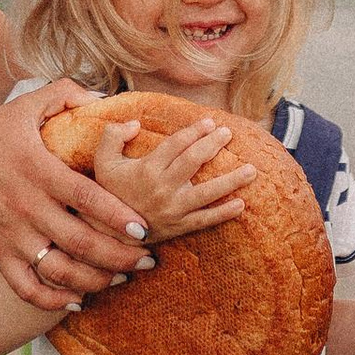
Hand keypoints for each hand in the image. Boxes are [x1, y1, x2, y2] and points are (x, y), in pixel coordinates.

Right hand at [0, 81, 153, 314]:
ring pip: (59, 270)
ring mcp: (11, 236)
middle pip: (80, 242)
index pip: (85, 197)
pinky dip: (52, 300)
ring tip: (121, 279)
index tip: (144, 228)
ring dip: (93, 281)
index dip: (117, 215)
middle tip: (148, 261)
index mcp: (37, 170)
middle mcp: (26, 207)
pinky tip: (76, 301)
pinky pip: (26, 287)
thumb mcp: (22, 107)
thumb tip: (103, 97)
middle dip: (119, 257)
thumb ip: (63, 95)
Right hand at [89, 115, 256, 243]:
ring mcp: (173, 210)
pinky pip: (205, 220)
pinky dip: (224, 214)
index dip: (194, 131)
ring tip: (251, 170)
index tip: (210, 122)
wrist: (109, 232)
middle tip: (228, 133)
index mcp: (147, 169)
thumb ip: (112, 136)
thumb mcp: (103, 162)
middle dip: (213, 145)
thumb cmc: (110, 192)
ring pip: (206, 193)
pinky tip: (242, 205)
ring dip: (231, 181)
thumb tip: (135, 123)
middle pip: (193, 162)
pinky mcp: (179, 227)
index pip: (176, 145)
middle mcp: (162, 189)